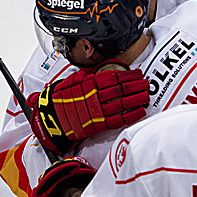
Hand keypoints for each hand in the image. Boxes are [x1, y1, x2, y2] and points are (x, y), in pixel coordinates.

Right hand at [28, 61, 149, 154]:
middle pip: (121, 89)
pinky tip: (140, 111)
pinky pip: (118, 119)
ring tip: (146, 95)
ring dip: (137, 99)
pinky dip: (130, 115)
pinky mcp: (97, 125)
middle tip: (146, 84)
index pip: (114, 77)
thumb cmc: (61, 98)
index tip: (138, 74)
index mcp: (89, 83)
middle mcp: (94, 96)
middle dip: (136, 86)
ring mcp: (96, 111)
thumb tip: (106, 72)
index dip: (129, 75)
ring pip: (122, 103)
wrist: (50, 117)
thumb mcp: (74, 80)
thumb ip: (91, 75)